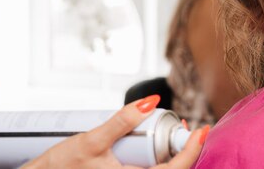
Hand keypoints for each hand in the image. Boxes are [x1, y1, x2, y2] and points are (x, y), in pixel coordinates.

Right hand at [23, 95, 206, 168]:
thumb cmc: (60, 167)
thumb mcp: (92, 140)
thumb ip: (121, 122)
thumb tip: (150, 101)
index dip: (192, 150)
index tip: (202, 130)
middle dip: (185, 151)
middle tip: (189, 129)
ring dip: (173, 157)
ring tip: (175, 135)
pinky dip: (158, 161)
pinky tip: (155, 147)